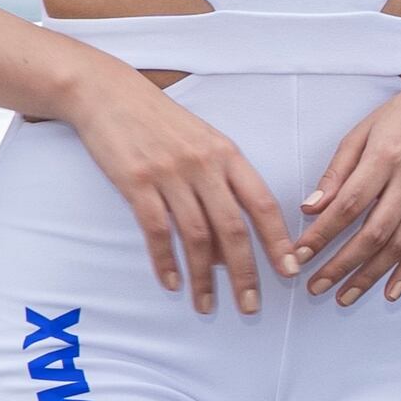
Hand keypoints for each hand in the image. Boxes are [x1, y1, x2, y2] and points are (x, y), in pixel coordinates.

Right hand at [63, 66, 296, 315]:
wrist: (109, 94)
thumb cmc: (161, 122)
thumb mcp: (203, 143)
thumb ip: (221, 185)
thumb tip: (227, 243)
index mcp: (228, 155)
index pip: (263, 204)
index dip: (279, 240)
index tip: (291, 270)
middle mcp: (204, 165)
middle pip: (233, 228)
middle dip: (245, 272)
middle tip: (250, 306)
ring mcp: (169, 174)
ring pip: (195, 236)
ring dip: (203, 277)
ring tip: (207, 305)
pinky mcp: (135, 182)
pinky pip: (156, 230)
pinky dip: (165, 261)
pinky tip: (172, 283)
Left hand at [289, 75, 400, 306]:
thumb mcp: (361, 132)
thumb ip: (336, 172)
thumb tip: (311, 208)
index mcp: (385, 156)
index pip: (348, 205)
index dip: (322, 234)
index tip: (300, 254)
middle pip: (373, 232)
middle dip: (341, 264)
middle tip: (315, 285)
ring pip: (400, 245)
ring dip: (370, 275)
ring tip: (344, 295)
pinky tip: (390, 291)